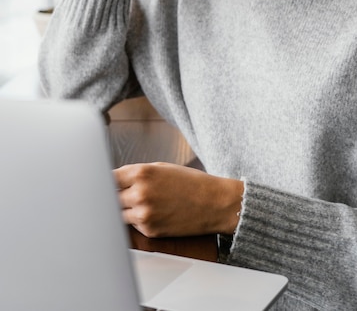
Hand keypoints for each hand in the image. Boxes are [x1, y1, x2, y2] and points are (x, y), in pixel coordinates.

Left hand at [113, 162, 243, 237]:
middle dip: (113, 197)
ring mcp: (143, 214)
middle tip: (118, 196)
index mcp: (142, 172)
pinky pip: (133, 225)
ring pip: (118, 214)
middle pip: (109, 197)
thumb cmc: (189, 182)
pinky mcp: (149, 231)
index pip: (108, 178)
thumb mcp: (161, 168)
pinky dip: (136, 220)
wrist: (214, 203)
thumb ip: (135, 174)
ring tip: (139, 204)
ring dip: (123, 210)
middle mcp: (140, 193)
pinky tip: (152, 213)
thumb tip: (112, 181)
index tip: (100, 184)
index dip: (104, 181)